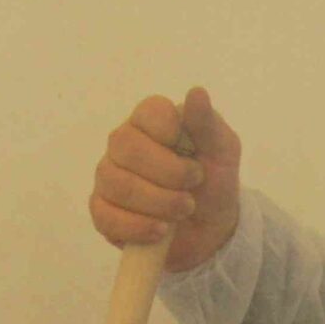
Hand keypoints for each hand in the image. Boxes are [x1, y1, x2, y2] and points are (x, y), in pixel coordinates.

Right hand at [90, 85, 241, 272]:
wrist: (209, 230)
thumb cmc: (214, 182)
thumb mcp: (223, 152)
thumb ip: (207, 124)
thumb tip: (197, 92)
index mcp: (151, 120)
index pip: (147, 112)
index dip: (170, 134)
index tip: (194, 155)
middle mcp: (123, 143)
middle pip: (126, 146)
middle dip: (168, 174)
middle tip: (193, 189)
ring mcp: (108, 176)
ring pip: (117, 183)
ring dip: (158, 203)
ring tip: (183, 211)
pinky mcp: (102, 210)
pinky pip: (106, 217)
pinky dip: (139, 227)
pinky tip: (161, 231)